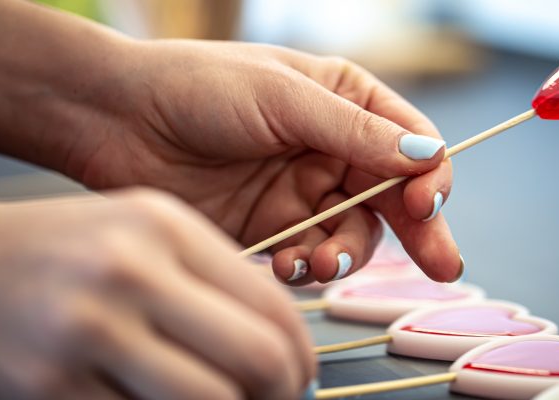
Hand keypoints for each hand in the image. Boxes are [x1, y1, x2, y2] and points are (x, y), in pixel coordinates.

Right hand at [0, 189, 314, 399]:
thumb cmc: (48, 252)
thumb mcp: (135, 234)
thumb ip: (207, 278)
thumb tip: (277, 342)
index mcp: (163, 227)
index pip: (274, 305)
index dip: (302, 357)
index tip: (299, 379)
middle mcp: (131, 271)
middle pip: (257, 359)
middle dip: (281, 396)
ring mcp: (87, 329)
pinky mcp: (48, 385)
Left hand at [58, 40, 461, 283]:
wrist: (116, 120)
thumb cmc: (197, 86)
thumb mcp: (283, 97)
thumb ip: (356, 131)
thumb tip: (428, 156)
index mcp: (345, 102)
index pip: (412, 144)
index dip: (428, 177)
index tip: (424, 204)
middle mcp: (330, 150)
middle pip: (394, 198)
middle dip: (419, 233)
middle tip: (442, 266)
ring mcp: (301, 193)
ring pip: (354, 235)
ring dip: (349, 254)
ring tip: (322, 261)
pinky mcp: (271, 230)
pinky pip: (310, 257)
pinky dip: (309, 268)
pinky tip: (290, 266)